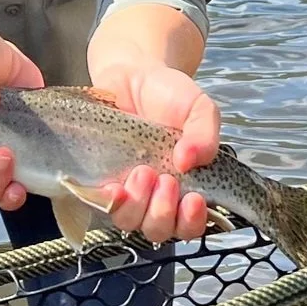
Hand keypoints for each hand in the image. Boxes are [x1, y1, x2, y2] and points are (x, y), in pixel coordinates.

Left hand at [89, 56, 218, 243]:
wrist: (132, 75)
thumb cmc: (169, 95)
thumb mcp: (198, 108)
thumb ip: (205, 133)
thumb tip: (190, 161)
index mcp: (187, 186)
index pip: (191, 224)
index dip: (192, 222)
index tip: (193, 199)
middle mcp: (157, 196)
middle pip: (160, 230)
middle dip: (163, 212)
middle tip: (165, 180)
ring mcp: (128, 190)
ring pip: (130, 222)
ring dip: (138, 205)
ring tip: (142, 172)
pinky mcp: (101, 180)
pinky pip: (101, 205)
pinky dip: (109, 201)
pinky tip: (114, 185)